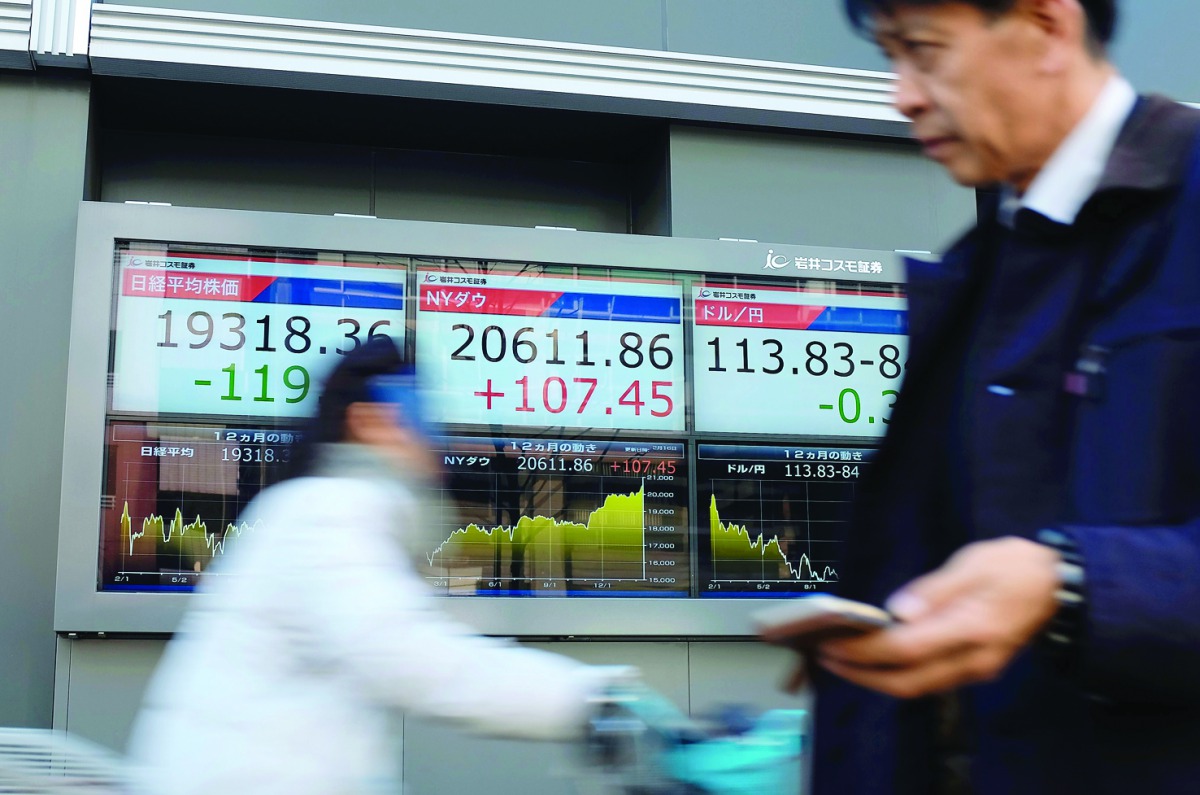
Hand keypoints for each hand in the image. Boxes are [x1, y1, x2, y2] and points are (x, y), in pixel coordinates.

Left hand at [815, 537, 1060, 697]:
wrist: (1060, 585)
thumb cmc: (1015, 566)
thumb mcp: (974, 563)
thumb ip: (935, 589)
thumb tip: (897, 610)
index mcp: (970, 629)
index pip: (905, 650)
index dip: (864, 652)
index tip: (831, 643)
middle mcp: (973, 659)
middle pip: (908, 682)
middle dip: (862, 675)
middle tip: (826, 657)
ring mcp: (977, 669)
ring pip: (918, 686)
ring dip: (878, 678)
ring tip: (843, 659)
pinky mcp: (977, 668)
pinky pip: (931, 680)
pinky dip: (899, 673)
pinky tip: (878, 658)